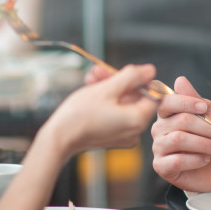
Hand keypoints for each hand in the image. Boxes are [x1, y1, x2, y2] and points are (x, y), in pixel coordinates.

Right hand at [42, 64, 157, 158]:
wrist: (58, 139)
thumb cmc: (80, 114)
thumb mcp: (107, 88)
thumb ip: (132, 77)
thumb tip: (151, 70)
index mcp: (138, 120)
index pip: (152, 94)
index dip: (139, 79)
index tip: (123, 71)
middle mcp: (135, 131)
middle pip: (135, 97)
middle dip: (118, 80)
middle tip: (99, 70)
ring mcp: (124, 135)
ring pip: (123, 102)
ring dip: (109, 87)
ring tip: (92, 77)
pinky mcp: (112, 136)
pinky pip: (116, 112)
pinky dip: (106, 100)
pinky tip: (92, 88)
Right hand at [152, 76, 210, 192]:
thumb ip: (197, 101)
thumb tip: (180, 80)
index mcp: (168, 113)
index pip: (168, 101)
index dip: (186, 102)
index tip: (204, 108)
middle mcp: (159, 128)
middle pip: (181, 121)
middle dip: (207, 128)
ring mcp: (158, 147)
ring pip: (179, 139)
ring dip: (204, 144)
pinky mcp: (160, 166)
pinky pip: (176, 160)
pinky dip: (196, 159)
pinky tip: (205, 159)